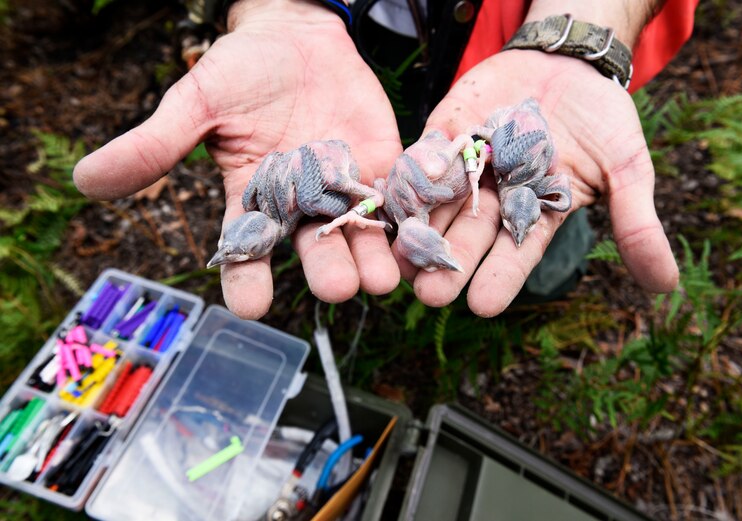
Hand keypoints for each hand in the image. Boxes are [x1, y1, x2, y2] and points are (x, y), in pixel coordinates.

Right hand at [73, 0, 401, 318]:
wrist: (298, 38)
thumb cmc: (241, 71)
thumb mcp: (196, 102)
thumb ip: (154, 144)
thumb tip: (85, 181)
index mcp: (251, 199)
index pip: (245, 249)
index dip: (246, 278)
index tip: (250, 306)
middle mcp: (298, 207)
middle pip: (311, 248)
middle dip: (325, 269)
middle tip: (338, 288)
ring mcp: (342, 192)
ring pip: (357, 235)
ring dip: (371, 259)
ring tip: (384, 279)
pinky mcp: (379, 169)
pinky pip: (394, 201)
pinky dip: (406, 220)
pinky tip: (420, 238)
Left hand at [397, 49, 678, 316]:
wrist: (569, 64)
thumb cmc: (602, 120)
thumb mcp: (628, 170)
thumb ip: (636, 224)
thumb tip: (665, 286)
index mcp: (535, 214)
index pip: (517, 252)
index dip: (500, 277)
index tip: (482, 307)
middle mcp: (496, 198)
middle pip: (469, 235)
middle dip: (449, 264)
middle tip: (428, 293)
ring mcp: (468, 166)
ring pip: (440, 203)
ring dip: (420, 229)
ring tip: (401, 256)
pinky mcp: (447, 133)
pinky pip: (426, 155)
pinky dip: (413, 172)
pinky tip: (396, 195)